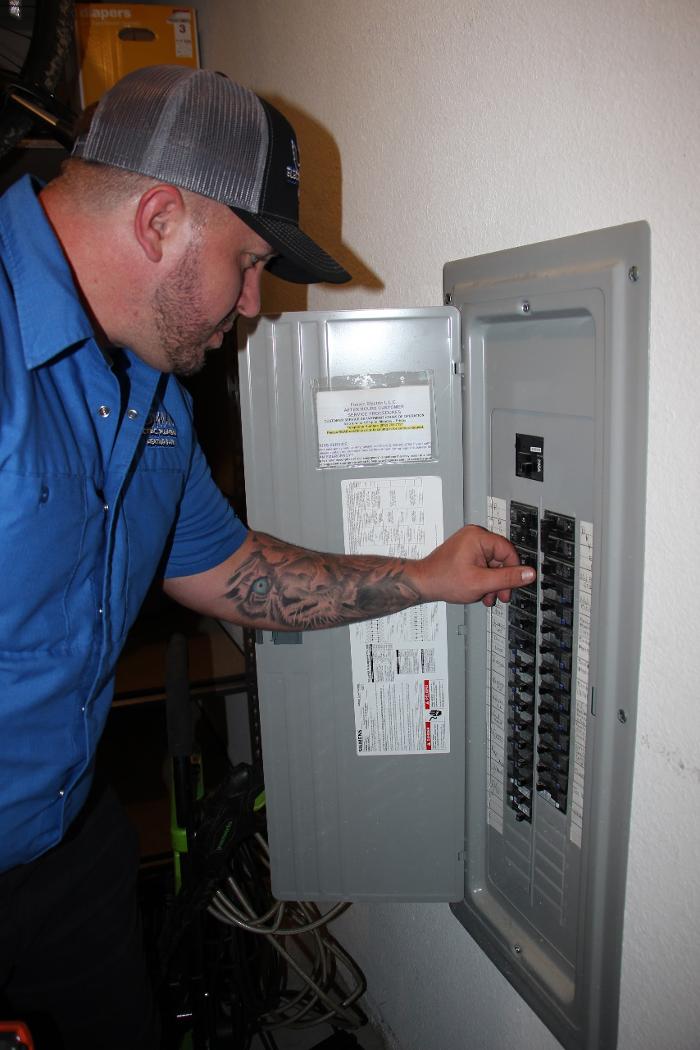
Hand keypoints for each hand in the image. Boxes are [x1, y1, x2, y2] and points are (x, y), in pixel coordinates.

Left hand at [411, 524, 535, 607]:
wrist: (422, 583)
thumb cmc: (443, 580)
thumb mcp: (481, 582)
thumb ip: (507, 578)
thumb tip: (529, 573)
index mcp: (478, 537)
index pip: (508, 551)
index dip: (512, 571)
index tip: (512, 586)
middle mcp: (474, 536)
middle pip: (501, 558)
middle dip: (501, 580)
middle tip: (501, 595)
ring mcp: (469, 544)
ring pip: (492, 564)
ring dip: (493, 582)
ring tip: (488, 596)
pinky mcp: (465, 552)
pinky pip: (483, 564)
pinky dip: (484, 578)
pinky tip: (481, 591)